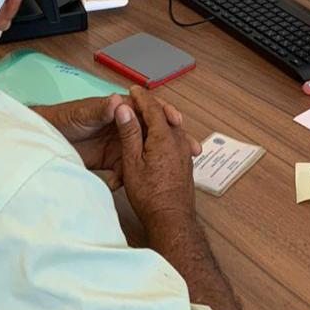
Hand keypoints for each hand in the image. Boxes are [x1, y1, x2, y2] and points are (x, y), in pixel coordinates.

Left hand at [35, 93, 185, 188]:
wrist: (48, 140)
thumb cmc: (65, 118)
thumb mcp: (85, 112)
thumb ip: (102, 109)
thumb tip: (118, 100)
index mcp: (122, 109)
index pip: (149, 109)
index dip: (165, 113)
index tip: (177, 121)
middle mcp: (125, 126)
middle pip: (154, 132)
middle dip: (173, 141)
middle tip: (191, 150)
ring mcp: (120, 144)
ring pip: (144, 153)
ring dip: (154, 164)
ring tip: (168, 174)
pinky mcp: (112, 161)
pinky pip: (126, 170)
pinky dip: (125, 179)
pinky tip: (120, 185)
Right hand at [116, 87, 201, 225]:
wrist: (172, 219)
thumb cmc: (150, 195)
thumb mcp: (132, 162)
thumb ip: (129, 133)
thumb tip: (124, 108)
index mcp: (164, 136)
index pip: (152, 108)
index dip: (140, 97)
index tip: (131, 90)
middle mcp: (179, 140)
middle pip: (164, 115)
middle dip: (150, 106)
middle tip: (137, 99)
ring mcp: (185, 151)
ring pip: (171, 127)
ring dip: (158, 119)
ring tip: (145, 116)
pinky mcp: (186, 162)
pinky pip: (176, 139)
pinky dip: (164, 133)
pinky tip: (158, 139)